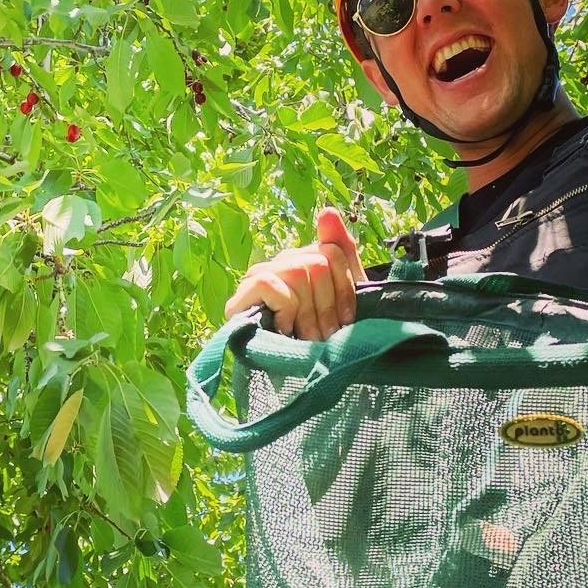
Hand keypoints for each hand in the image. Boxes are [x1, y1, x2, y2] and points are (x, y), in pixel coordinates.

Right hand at [222, 208, 366, 340]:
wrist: (300, 376)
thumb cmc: (321, 336)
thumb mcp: (342, 296)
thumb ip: (341, 251)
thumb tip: (327, 210)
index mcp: (304, 260)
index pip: (333, 251)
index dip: (345, 290)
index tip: (346, 321)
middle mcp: (279, 263)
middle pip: (317, 262)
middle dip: (327, 307)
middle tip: (324, 336)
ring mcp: (258, 277)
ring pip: (298, 272)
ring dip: (308, 315)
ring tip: (306, 338)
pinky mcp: (241, 296)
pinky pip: (271, 285)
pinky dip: (285, 310)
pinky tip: (285, 330)